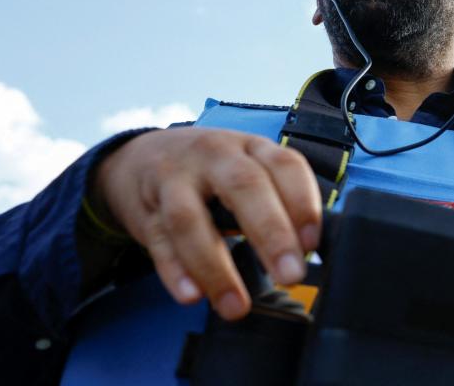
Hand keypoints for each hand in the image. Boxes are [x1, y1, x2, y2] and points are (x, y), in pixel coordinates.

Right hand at [92, 128, 321, 319]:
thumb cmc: (210, 170)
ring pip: (191, 219)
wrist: (140, 158)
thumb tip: (310, 250)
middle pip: (244, 187)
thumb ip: (278, 200)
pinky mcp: (145, 211)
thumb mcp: (248, 168)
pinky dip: (174, 272)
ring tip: (236, 305)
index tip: (313, 244)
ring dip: (216, 267)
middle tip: (291, 276)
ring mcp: (174, 180)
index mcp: (251, 147)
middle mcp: (214, 156)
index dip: (303, 202)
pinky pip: (158, 242)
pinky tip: (191, 295)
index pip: (284, 165)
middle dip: (271, 233)